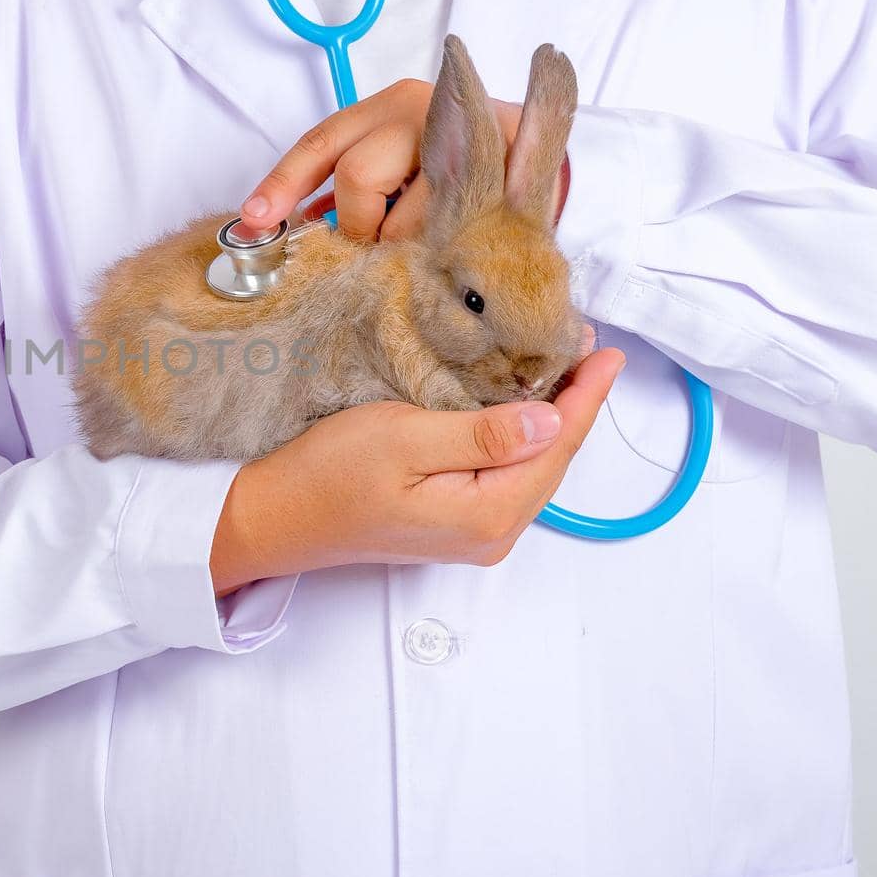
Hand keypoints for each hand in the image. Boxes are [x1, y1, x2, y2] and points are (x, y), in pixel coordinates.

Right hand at [210, 345, 623, 594]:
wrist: (273, 517)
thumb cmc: (326, 476)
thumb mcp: (404, 440)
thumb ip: (481, 434)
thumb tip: (550, 419)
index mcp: (488, 513)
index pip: (557, 444)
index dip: (584, 393)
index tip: (604, 348)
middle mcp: (491, 533)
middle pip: (552, 459)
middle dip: (571, 401)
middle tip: (581, 343)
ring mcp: (472, 532)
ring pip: (529, 465)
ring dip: (547, 416)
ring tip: (559, 364)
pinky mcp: (451, 522)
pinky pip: (503, 473)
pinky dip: (517, 434)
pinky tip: (516, 404)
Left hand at [236, 78, 532, 242]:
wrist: (539, 156)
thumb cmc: (453, 171)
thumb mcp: (394, 167)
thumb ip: (348, 192)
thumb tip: (298, 229)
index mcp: (383, 107)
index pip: (318, 143)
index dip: (281, 184)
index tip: (253, 219)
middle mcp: (418, 108)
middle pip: (357, 175)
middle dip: (359, 225)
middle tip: (377, 243)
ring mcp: (462, 134)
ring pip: (403, 211)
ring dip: (402, 243)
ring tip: (420, 245)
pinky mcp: (501, 166)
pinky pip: (446, 228)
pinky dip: (435, 252)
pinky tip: (444, 253)